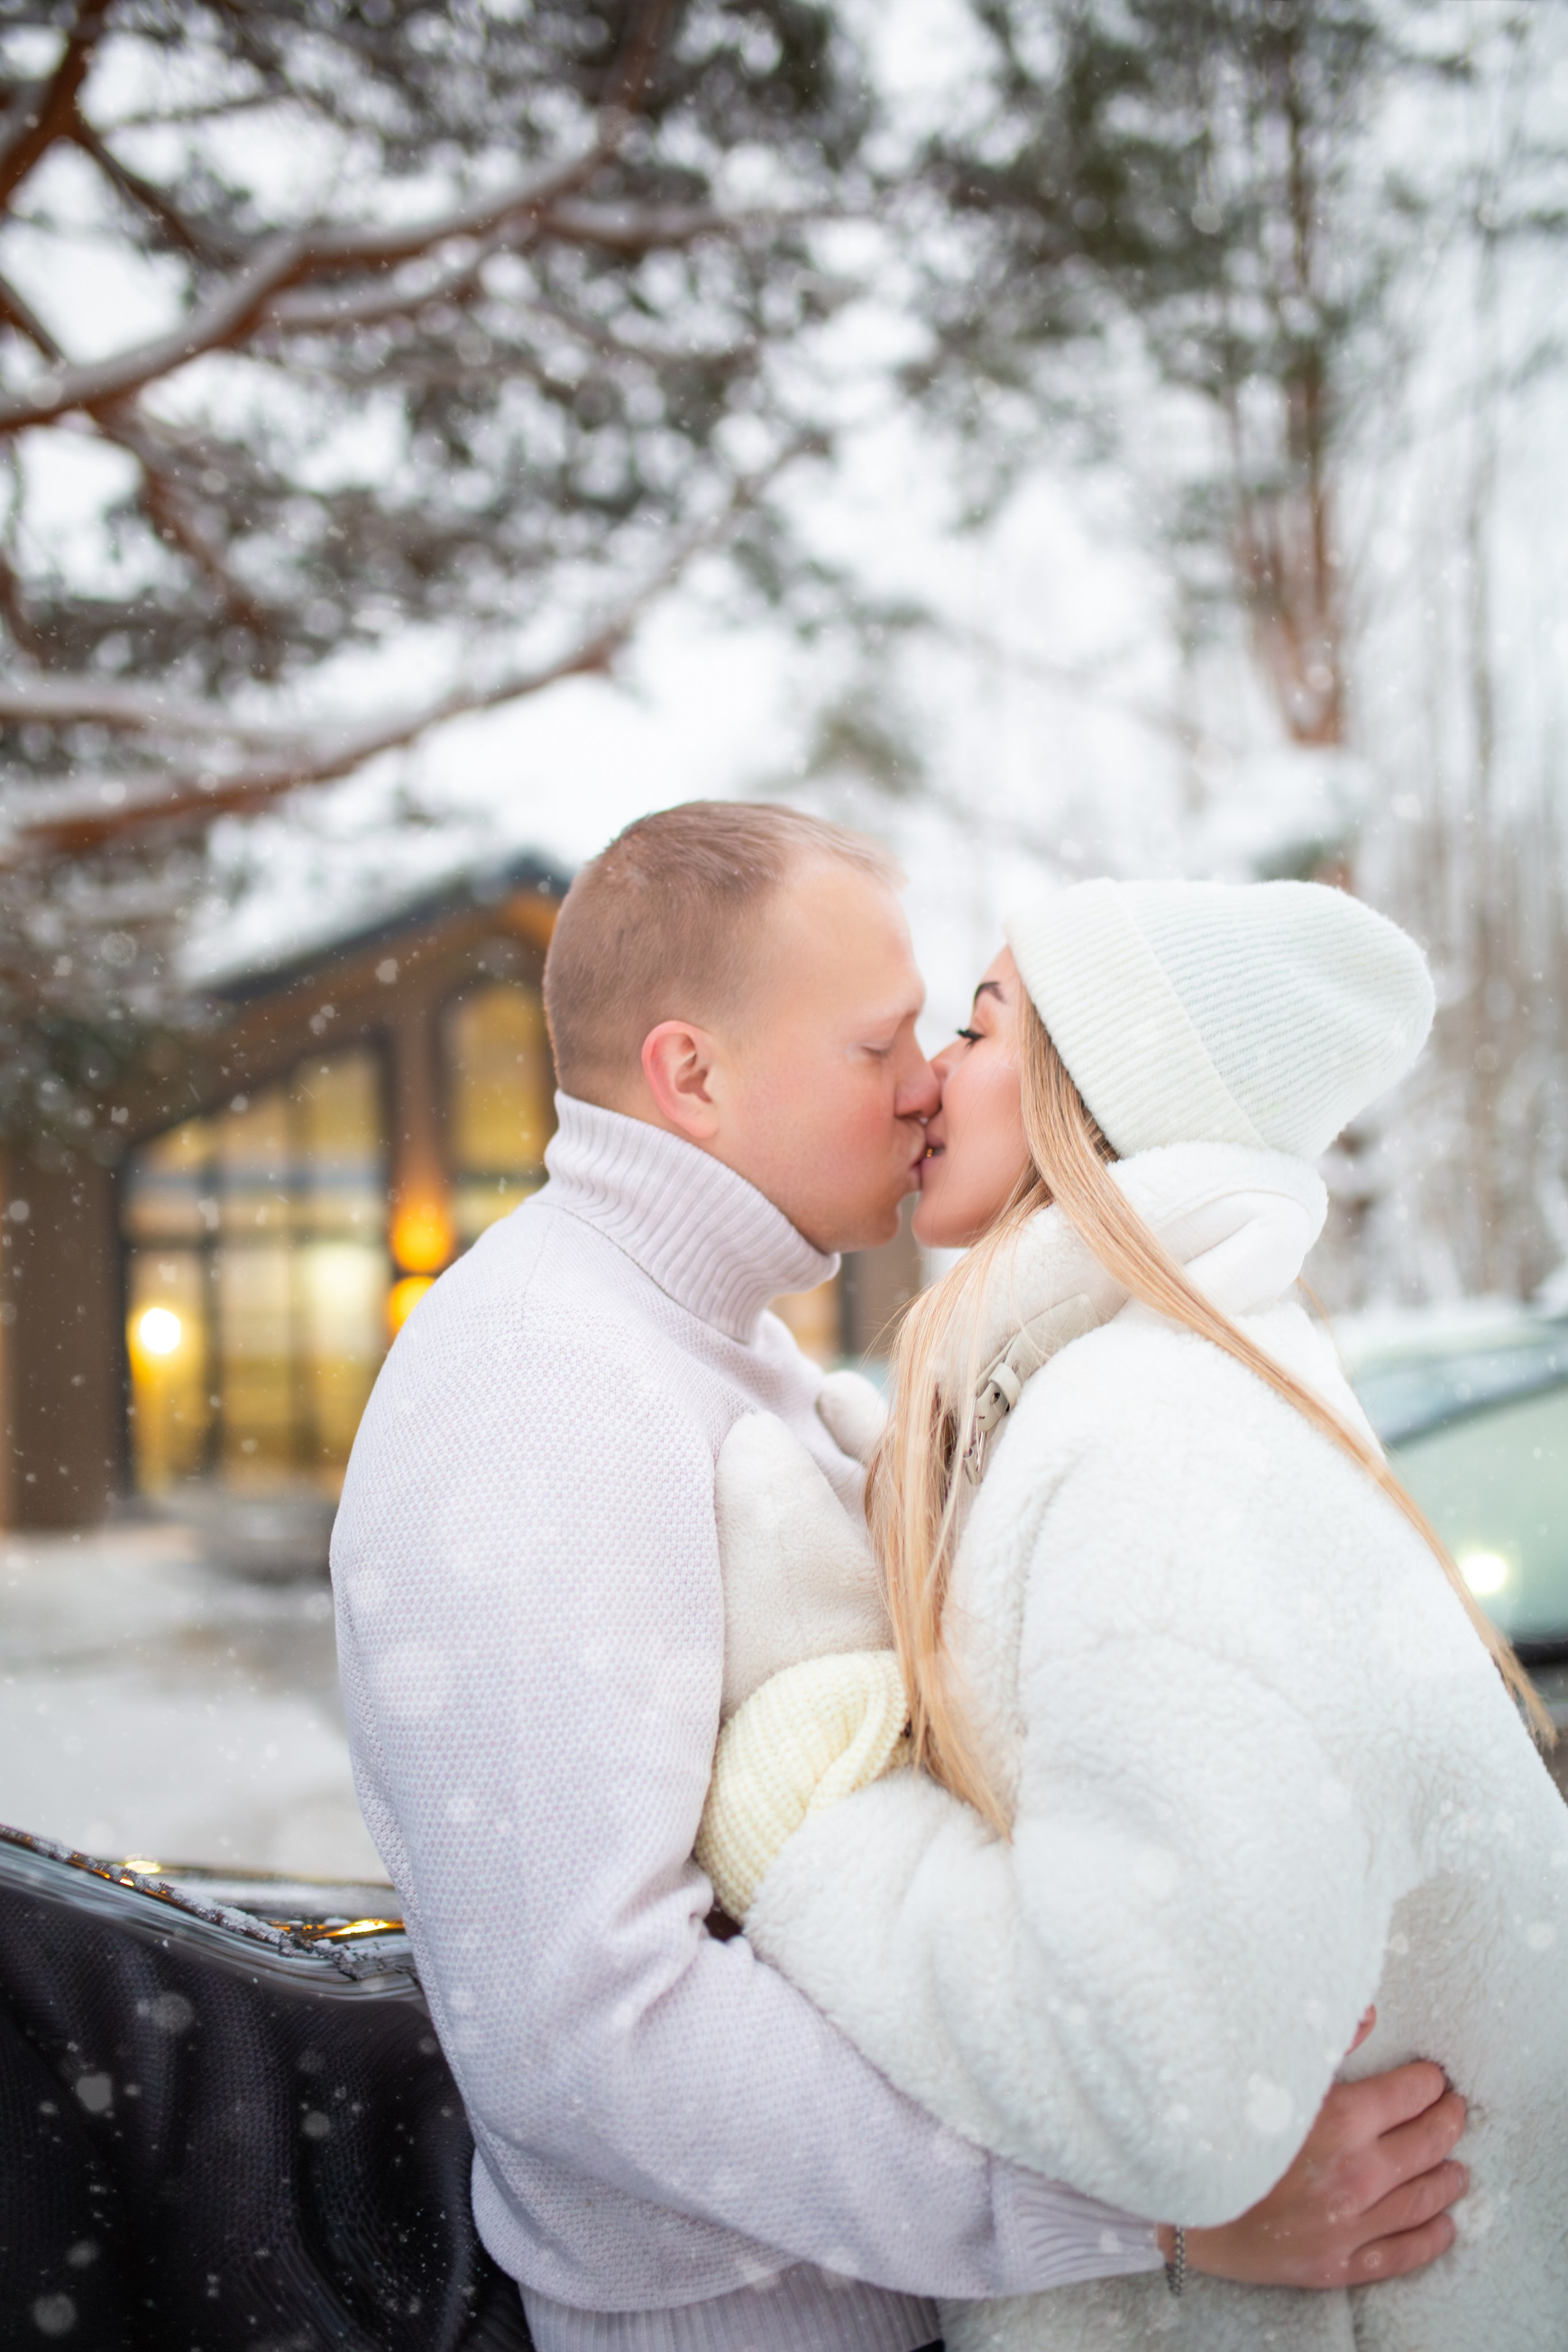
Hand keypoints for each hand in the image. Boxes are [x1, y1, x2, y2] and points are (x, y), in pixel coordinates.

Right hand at [1166, 2012, 1467, 2289]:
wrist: (1179, 2203)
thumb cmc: (1221, 2126)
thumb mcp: (1269, 2072)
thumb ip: (1324, 2042)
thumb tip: (1367, 2013)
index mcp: (1343, 2121)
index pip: (1410, 2095)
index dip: (1428, 2083)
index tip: (1434, 2078)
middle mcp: (1357, 2174)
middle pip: (1428, 2145)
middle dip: (1447, 2122)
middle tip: (1456, 2111)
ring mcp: (1351, 2225)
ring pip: (1423, 2201)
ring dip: (1447, 2179)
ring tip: (1458, 2169)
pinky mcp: (1339, 2264)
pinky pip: (1402, 2254)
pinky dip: (1431, 2238)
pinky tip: (1444, 2226)